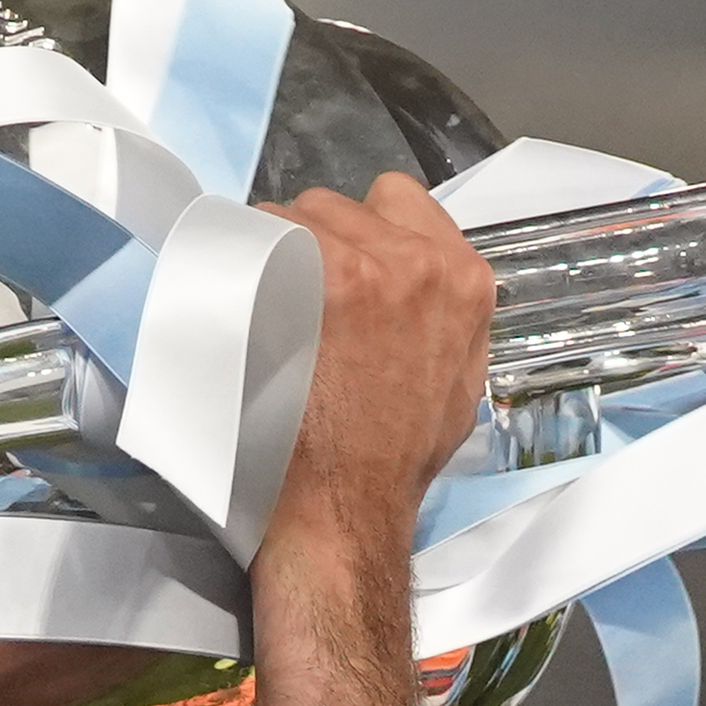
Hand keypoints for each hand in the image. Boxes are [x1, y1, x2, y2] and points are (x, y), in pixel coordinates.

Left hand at [261, 175, 493, 562]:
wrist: (348, 505)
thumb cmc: (398, 457)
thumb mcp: (460, 381)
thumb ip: (448, 318)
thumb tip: (422, 286)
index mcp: (465, 282)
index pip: (400, 201)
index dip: (364, 229)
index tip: (344, 265)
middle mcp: (419, 262)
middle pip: (339, 205)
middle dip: (316, 242)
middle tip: (298, 298)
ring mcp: (360, 265)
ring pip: (293, 214)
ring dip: (274, 249)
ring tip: (267, 306)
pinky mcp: (305, 277)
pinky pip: (257, 233)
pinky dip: (242, 257)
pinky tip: (240, 298)